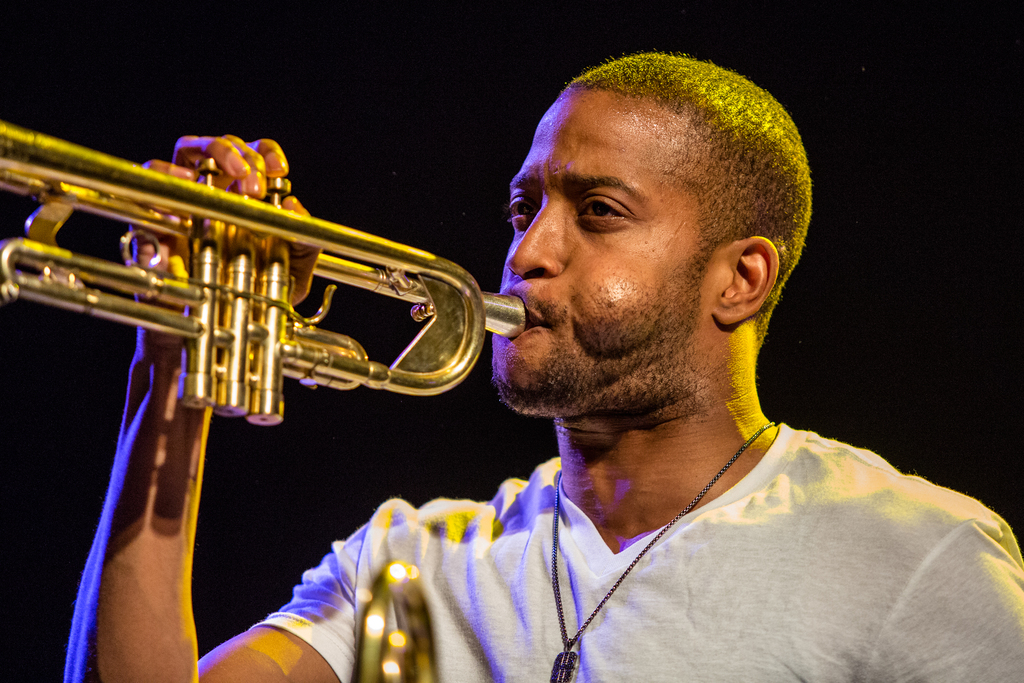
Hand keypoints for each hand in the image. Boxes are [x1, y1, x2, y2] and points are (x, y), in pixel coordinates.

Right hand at [144, 135, 319, 303]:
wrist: (210, 330)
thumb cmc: (250, 297)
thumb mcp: (290, 276)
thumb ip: (304, 246)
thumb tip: (294, 208)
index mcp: (246, 195)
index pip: (255, 154)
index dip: (267, 152)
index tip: (280, 171)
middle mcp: (214, 188)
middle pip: (223, 144)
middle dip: (243, 157)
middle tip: (255, 188)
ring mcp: (181, 196)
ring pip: (188, 148)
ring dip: (213, 154)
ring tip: (230, 180)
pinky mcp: (151, 212)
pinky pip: (149, 180)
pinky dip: (167, 176)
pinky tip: (189, 190)